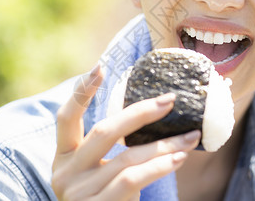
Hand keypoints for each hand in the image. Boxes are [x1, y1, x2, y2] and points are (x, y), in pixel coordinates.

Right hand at [52, 64, 200, 200]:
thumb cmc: (103, 199)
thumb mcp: (97, 172)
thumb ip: (111, 149)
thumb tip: (150, 112)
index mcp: (63, 157)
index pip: (65, 118)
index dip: (81, 92)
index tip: (100, 67)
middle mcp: (65, 172)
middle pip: (103, 132)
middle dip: (140, 113)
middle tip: (170, 101)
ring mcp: (79, 193)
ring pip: (126, 157)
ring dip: (163, 144)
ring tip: (191, 136)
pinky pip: (132, 180)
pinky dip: (158, 166)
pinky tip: (178, 158)